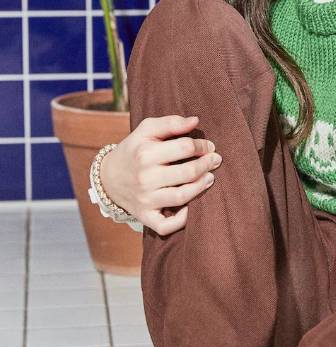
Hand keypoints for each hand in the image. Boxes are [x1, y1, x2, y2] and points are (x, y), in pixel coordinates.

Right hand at [99, 115, 221, 234]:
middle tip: (216, 160)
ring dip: (201, 187)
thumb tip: (195, 121)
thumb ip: (171, 123)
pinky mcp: (145, 216)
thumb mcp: (146, 130)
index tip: (209, 146)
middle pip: (187, 172)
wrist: (109, 178)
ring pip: (182, 197)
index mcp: (145, 154)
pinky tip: (192, 208)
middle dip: (207, 165)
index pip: (185, 147)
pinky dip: (182, 220)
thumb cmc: (135, 150)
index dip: (202, 146)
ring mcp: (145, 199)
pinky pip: (166, 225)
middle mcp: (145, 178)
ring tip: (210, 178)